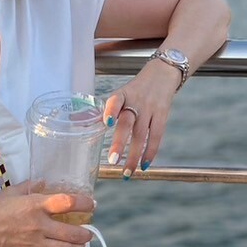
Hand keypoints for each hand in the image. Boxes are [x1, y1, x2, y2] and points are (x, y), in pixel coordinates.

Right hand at [0, 182, 93, 246]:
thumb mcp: (10, 192)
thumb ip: (30, 186)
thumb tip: (43, 182)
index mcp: (35, 205)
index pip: (68, 202)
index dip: (85, 204)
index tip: (91, 205)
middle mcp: (39, 226)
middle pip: (74, 232)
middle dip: (86, 233)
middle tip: (88, 231)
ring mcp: (35, 244)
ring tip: (80, 244)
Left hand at [102, 60, 181, 176]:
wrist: (163, 73)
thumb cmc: (138, 89)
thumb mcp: (123, 93)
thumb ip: (110, 110)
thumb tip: (83, 125)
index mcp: (122, 94)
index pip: (115, 101)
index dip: (111, 111)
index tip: (106, 123)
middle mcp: (136, 101)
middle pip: (128, 123)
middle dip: (119, 143)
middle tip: (113, 160)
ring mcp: (150, 108)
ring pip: (142, 134)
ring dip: (134, 155)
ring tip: (127, 172)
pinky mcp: (162, 114)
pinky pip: (157, 136)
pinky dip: (150, 152)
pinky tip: (144, 165)